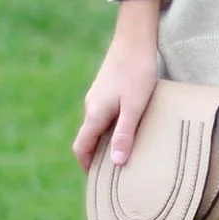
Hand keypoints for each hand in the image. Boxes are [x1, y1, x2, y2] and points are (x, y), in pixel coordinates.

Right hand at [72, 0, 163, 169]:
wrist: (135, 38)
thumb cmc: (137, 72)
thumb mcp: (134, 106)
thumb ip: (124, 134)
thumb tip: (115, 163)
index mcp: (94, 114)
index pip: (81, 147)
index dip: (86, 166)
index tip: (97, 181)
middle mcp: (91, 106)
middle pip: (88, 138)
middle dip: (97, 156)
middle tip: (113, 173)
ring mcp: (98, 96)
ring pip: (96, 126)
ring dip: (105, 141)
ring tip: (124, 153)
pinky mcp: (107, 88)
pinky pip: (104, 114)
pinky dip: (111, 127)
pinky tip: (129, 128)